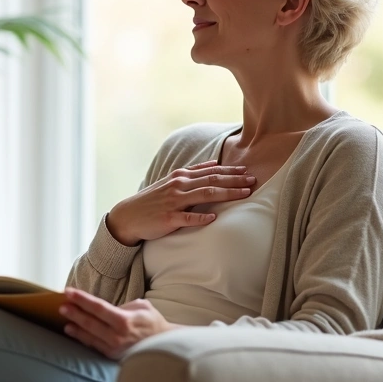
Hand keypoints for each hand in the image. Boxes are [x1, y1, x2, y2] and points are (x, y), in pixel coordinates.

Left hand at [59, 287, 177, 359]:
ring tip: (64, 317)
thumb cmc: (152, 322)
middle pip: (90, 322)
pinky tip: (73, 330)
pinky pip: (93, 344)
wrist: (164, 344)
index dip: (81, 299)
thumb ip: (122, 306)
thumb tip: (105, 308)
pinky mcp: (112, 355)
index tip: (68, 292)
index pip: (98, 307)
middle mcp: (117, 335)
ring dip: (75, 325)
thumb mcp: (141, 306)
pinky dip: (81, 337)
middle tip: (62, 304)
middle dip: (74, 312)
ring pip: (89, 335)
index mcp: (125, 320)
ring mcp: (114, 347)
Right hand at [106, 160, 256, 245]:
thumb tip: (214, 163)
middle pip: (212, 180)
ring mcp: (174, 201)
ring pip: (205, 195)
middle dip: (235, 180)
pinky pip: (187, 218)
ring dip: (226, 193)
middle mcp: (179, 185)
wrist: (129, 215)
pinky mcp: (168, 218)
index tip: (248, 171)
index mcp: (181, 176)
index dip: (230, 171)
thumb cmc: (153, 200)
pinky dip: (201, 218)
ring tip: (244, 194)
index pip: (211, 171)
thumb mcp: (172, 181)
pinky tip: (214, 218)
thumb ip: (193, 173)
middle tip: (254, 180)